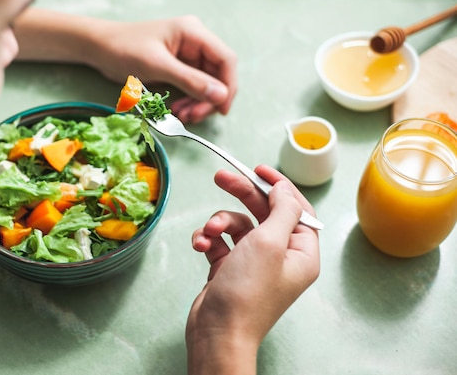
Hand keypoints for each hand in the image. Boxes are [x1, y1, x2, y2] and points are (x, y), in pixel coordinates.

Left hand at [91, 15, 237, 123]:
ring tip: (181, 116)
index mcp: (193, 33)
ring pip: (206, 85)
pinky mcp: (178, 68)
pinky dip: (188, 102)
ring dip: (198, 104)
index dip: (228, 85)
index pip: (225, 59)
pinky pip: (192, 88)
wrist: (99, 48)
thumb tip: (220, 95)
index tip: (221, 109)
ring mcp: (187, 56)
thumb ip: (189, 80)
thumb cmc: (124, 49)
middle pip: (217, 75)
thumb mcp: (157, 66)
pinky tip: (176, 110)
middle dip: (208, 99)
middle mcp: (195, 42)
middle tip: (192, 117)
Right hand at [186, 165, 319, 374]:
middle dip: (241, 194)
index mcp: (300, 252)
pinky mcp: (230, 269)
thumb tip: (284, 189)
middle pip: (263, 212)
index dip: (279, 186)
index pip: (296, 208)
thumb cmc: (248, 291)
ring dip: (219, 223)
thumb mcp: (271, 242)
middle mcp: (280, 256)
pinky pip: (221, 242)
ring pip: (237, 225)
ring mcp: (254, 263)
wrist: (218, 332)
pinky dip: (208, 240)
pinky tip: (200, 246)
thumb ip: (282, 210)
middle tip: (221, 177)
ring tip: (208, 233)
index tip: (258, 169)